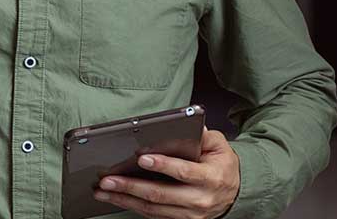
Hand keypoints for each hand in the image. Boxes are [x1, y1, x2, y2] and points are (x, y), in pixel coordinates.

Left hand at [93, 129, 241, 218]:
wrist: (234, 193)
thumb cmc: (221, 166)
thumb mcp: (219, 147)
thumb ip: (204, 136)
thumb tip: (189, 126)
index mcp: (212, 177)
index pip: (184, 172)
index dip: (163, 165)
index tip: (141, 159)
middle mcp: (200, 199)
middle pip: (161, 193)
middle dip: (131, 186)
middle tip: (108, 179)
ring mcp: (190, 213)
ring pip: (152, 208)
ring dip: (124, 199)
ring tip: (102, 190)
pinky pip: (152, 215)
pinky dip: (131, 206)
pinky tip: (115, 198)